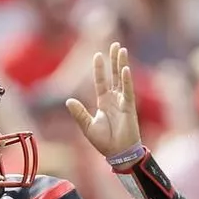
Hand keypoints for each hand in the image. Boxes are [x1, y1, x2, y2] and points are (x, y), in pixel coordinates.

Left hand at [65, 42, 141, 158]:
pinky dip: (126, 81)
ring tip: (121, 50)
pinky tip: (125, 69)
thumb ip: (79, 113)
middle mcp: (114, 99)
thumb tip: (68, 100)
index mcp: (103, 102)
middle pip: (114, 75)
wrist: (117, 153)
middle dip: (113, 60)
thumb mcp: (87, 126)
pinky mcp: (129, 108)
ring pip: (122, 79)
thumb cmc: (104, 142)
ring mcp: (122, 102)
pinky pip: (128, 91)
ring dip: (121, 65)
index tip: (98, 55)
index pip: (101, 81)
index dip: (100, 69)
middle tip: (115, 45)